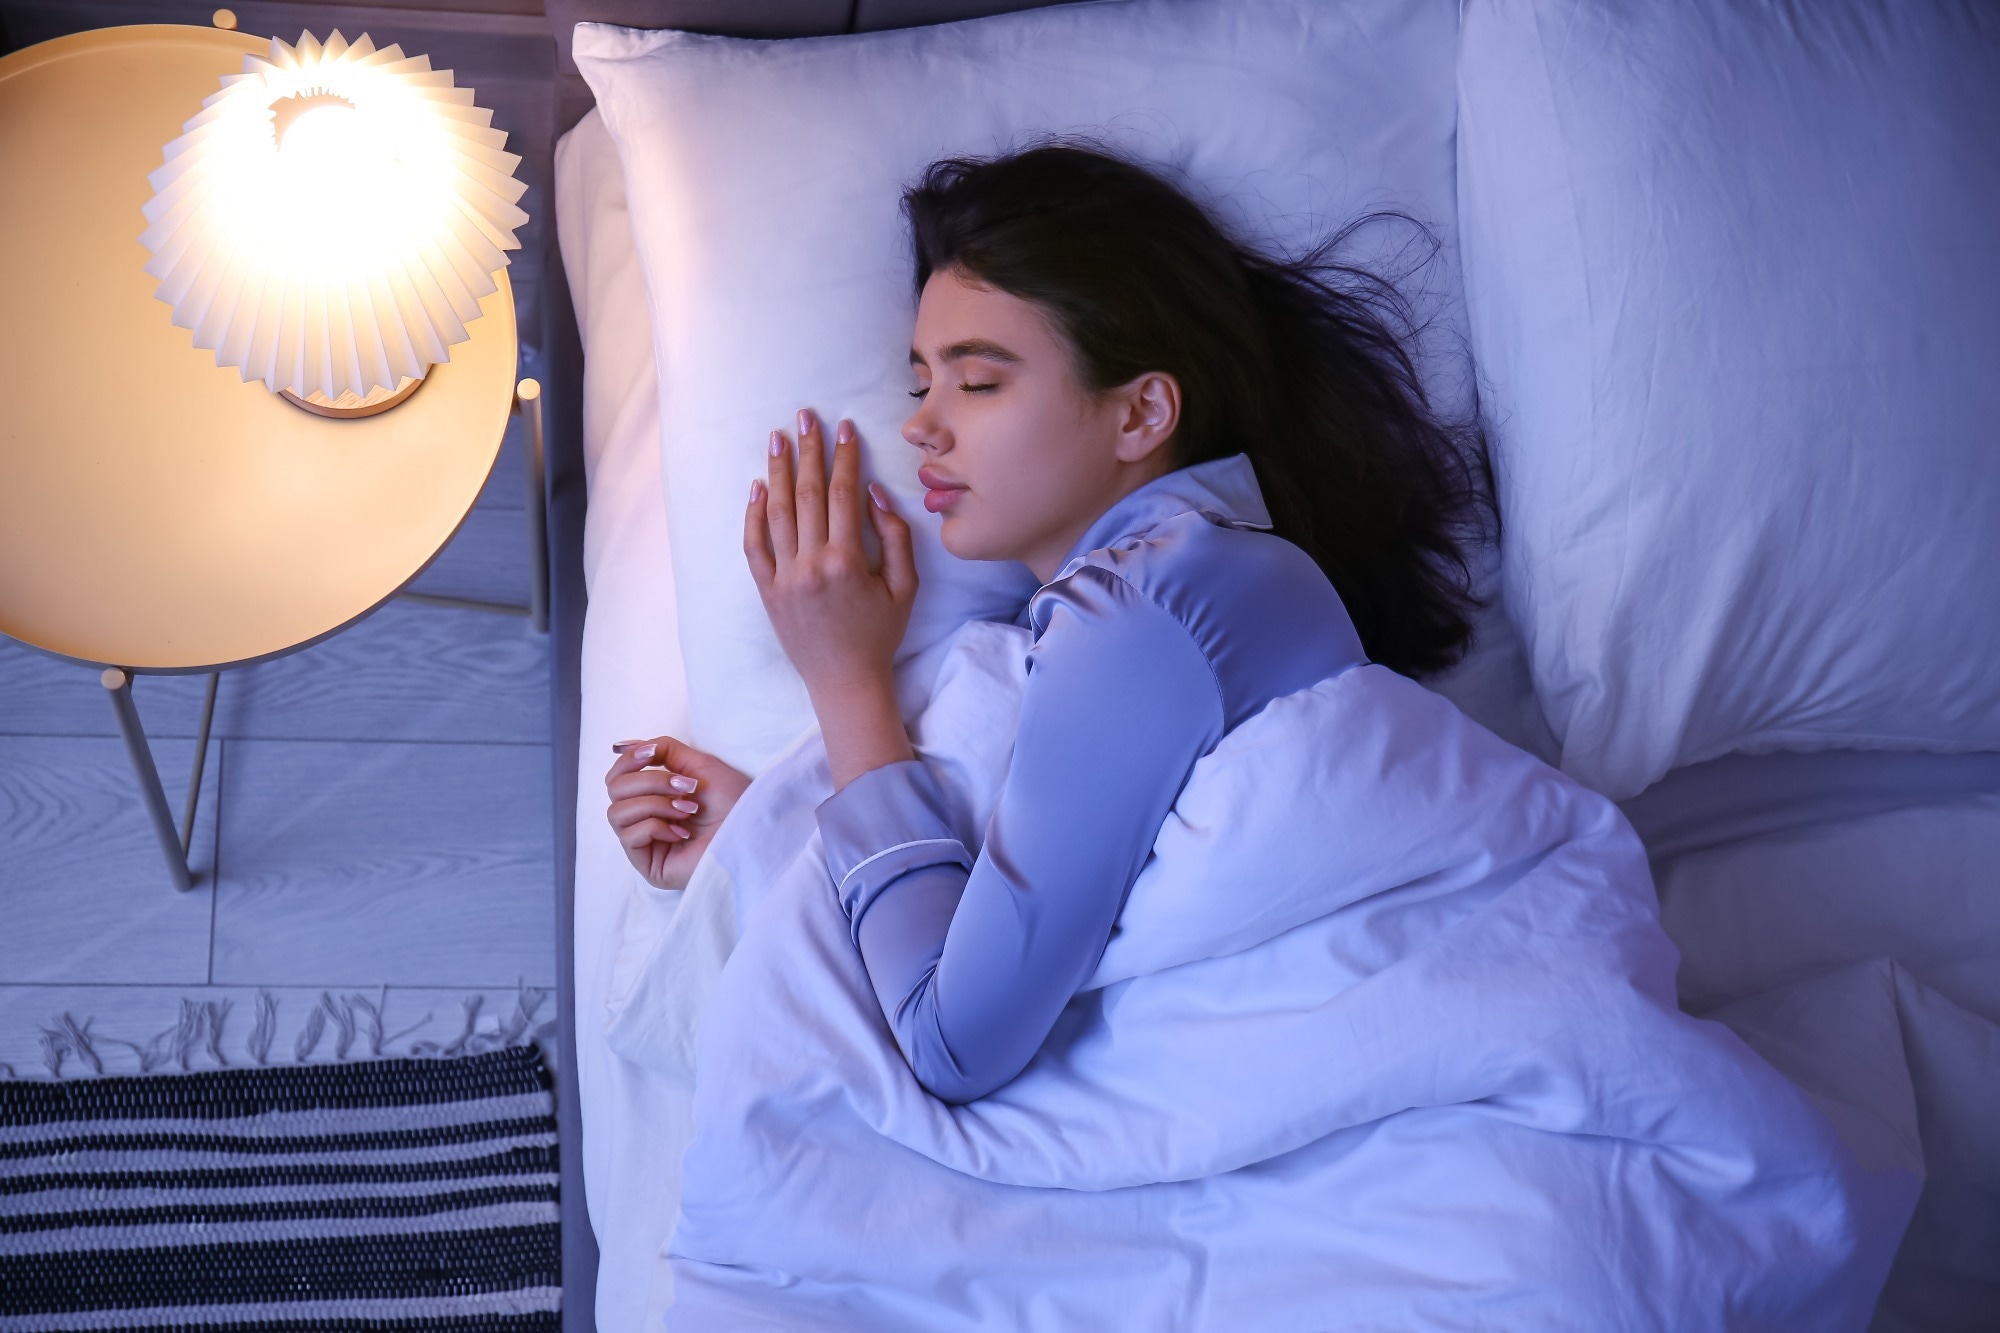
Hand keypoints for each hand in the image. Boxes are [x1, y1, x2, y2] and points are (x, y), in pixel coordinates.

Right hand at [604, 736, 750, 890]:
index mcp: (654, 796)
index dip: (627, 760)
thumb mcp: (698, 765)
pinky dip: (656, 827)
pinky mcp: (648, 866)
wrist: (752, 830)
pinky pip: (628, 837)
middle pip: (614, 790)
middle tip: (686, 787)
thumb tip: (623, 746)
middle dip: (650, 782)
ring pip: (616, 813)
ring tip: (688, 810)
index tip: (651, 753)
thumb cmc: (733, 801)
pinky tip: (683, 833)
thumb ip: (662, 750)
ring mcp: (645, 843)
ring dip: (655, 804)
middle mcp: (645, 818)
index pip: (617, 776)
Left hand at [745, 408, 917, 703]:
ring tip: (777, 439)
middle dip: (808, 451)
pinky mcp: (767, 590)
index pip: (842, 494)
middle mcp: (810, 565)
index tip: (845, 428)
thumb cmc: (880, 634)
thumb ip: (895, 538)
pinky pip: (754, 545)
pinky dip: (754, 514)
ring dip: (778, 472)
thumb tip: (875, 494)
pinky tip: (758, 486)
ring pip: (777, 513)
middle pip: (807, 494)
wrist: (844, 680)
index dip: (845, 457)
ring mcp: (784, 578)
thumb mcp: (905, 587)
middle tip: (805, 417)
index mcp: (846, 562)